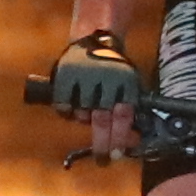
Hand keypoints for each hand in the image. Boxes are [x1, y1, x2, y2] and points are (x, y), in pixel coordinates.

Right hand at [44, 30, 138, 146]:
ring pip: (81, 115)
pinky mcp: (66, 76)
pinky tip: (70, 106)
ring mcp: (84, 79)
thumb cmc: (115, 67)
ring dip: (84, 119)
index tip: (116, 155)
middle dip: (102, 143)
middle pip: (102, 122)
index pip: (123, 117)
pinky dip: (66, 111)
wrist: (95, 36)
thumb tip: (131, 141)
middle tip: (102, 159)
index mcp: (125, 84)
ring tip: (86, 111)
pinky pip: (64, 106)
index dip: (120, 138)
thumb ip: (128, 110)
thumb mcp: (127, 85)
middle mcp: (105, 82)